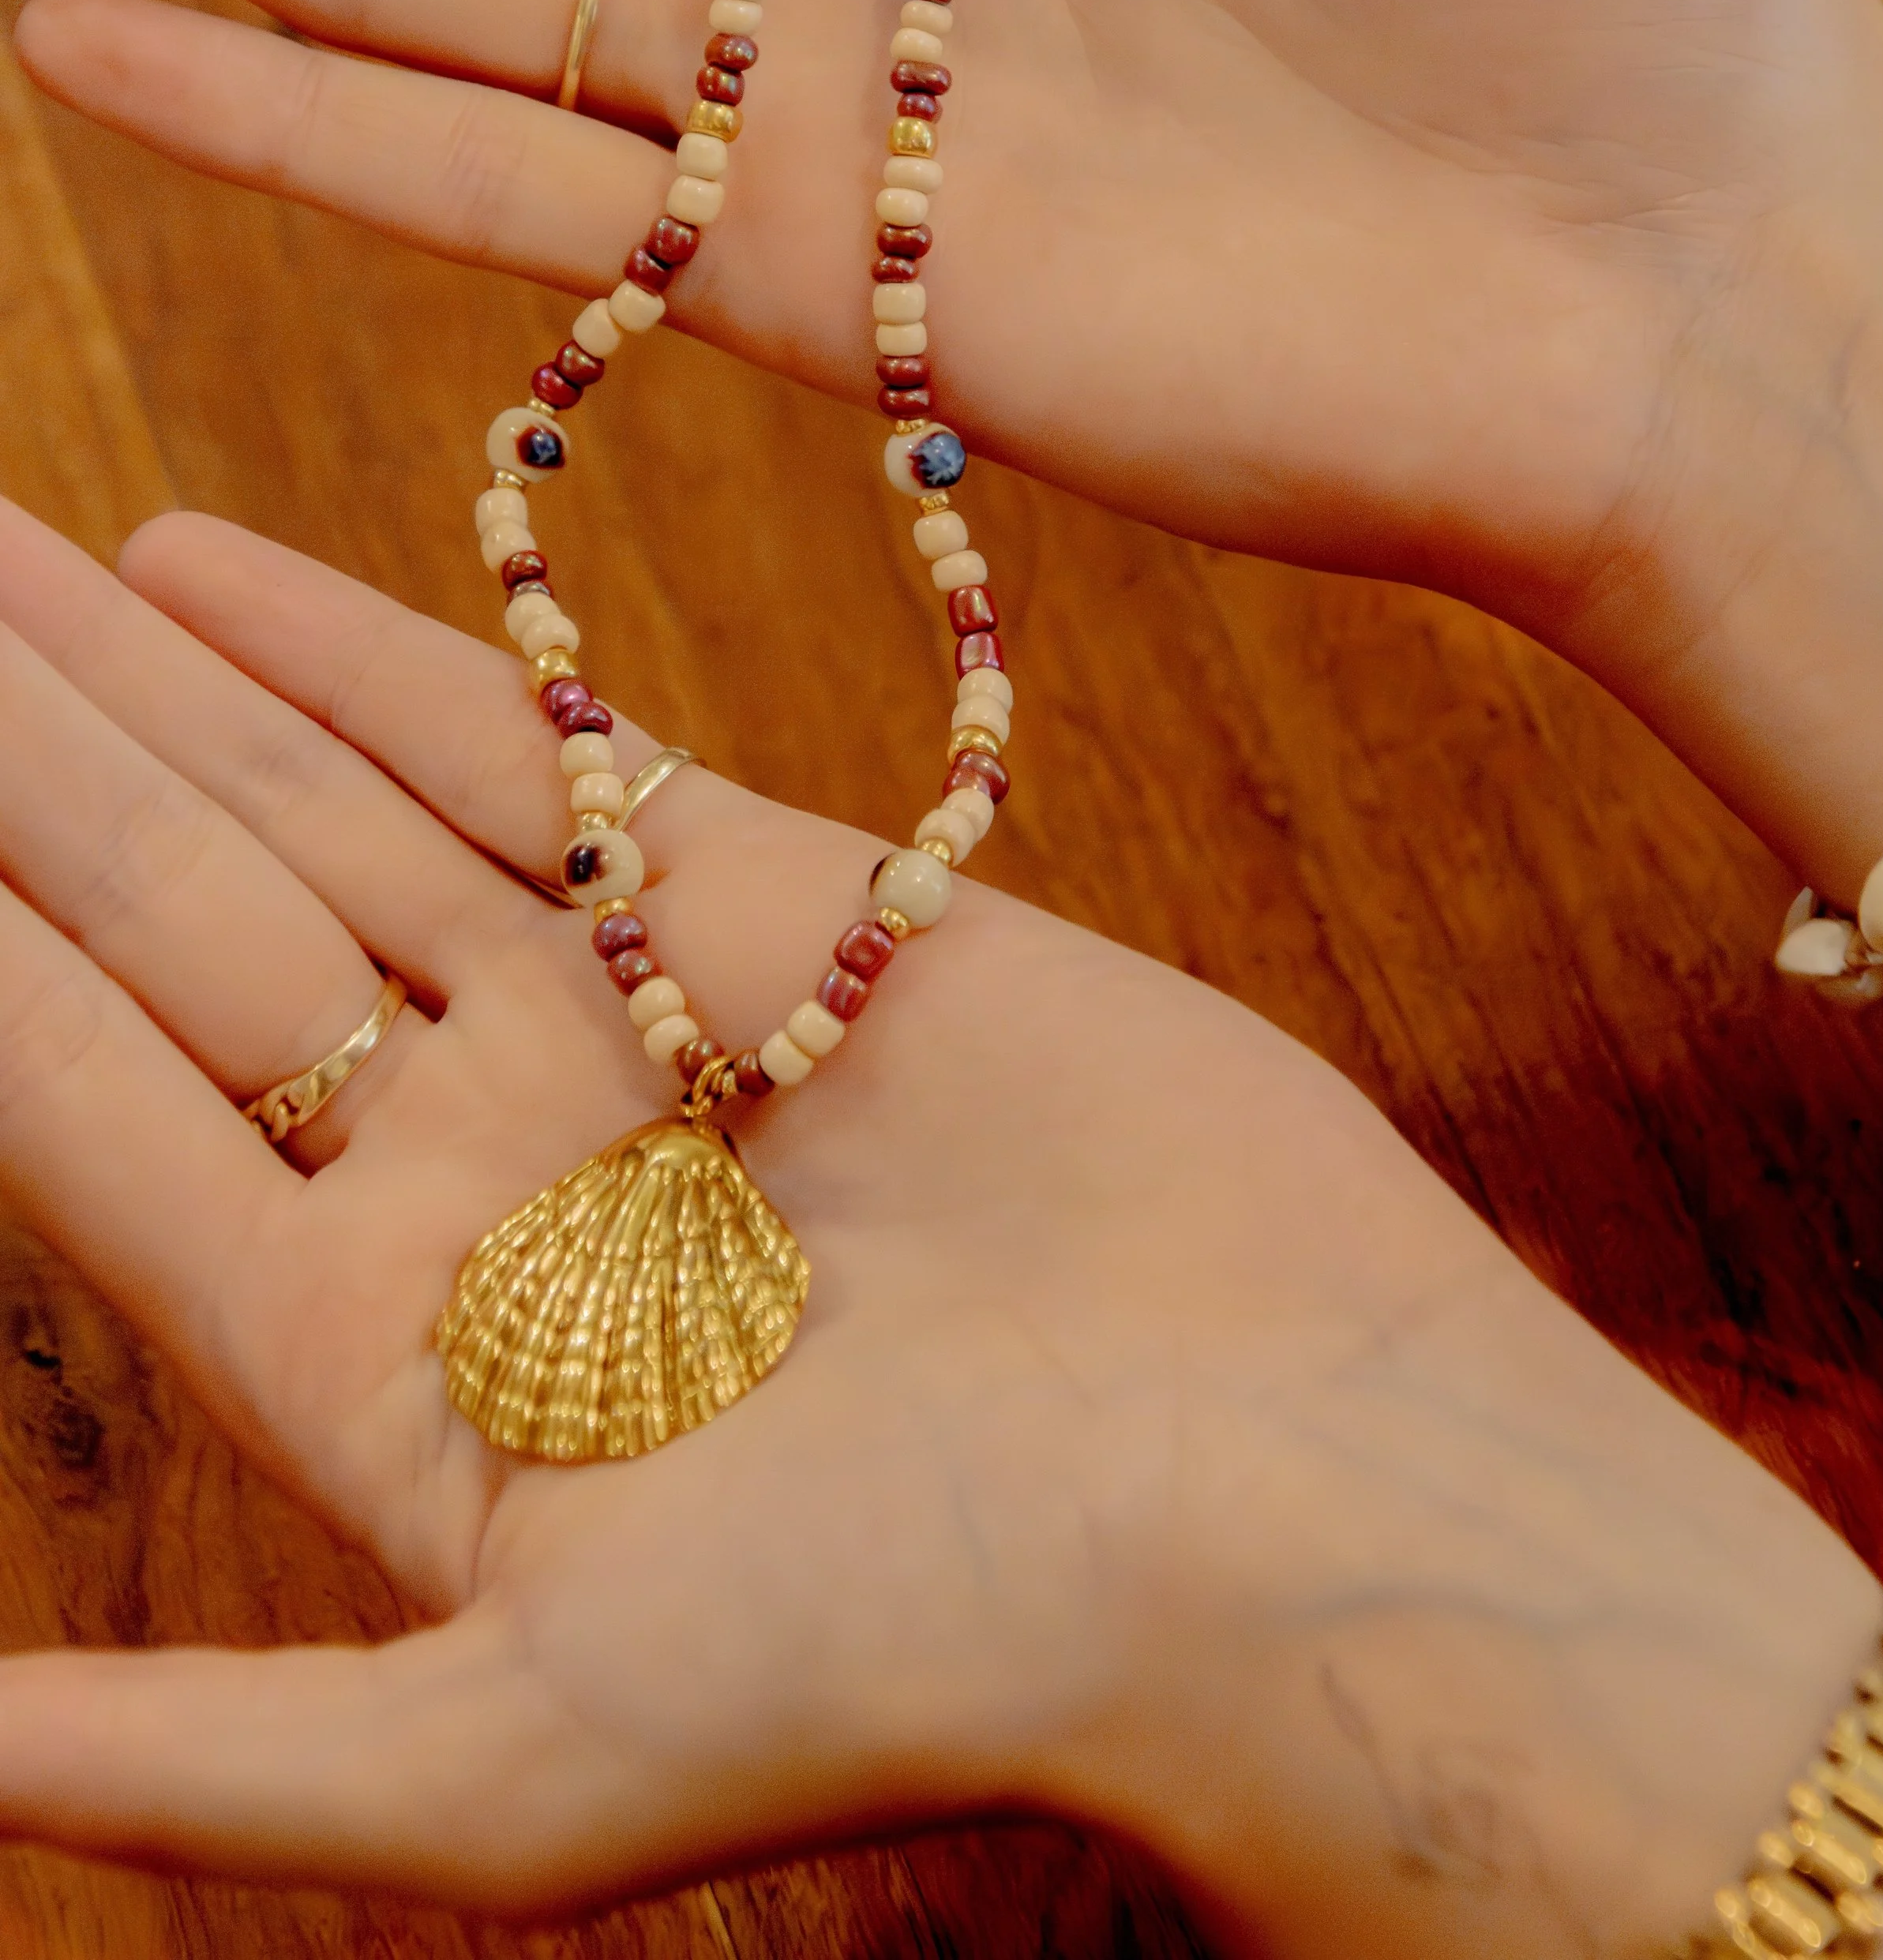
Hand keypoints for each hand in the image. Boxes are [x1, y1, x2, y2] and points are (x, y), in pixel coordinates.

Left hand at [0, 497, 1882, 1948]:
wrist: (1293, 1490)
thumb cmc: (936, 1657)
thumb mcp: (522, 1773)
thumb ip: (211, 1757)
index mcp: (393, 1364)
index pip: (96, 1114)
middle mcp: (480, 1176)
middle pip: (188, 928)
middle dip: (30, 766)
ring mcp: (621, 1023)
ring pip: (323, 812)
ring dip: (155, 688)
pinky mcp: (777, 910)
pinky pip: (525, 744)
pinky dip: (361, 651)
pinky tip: (197, 572)